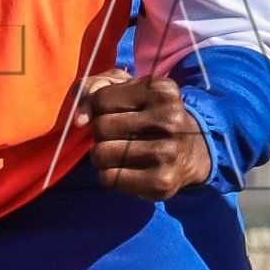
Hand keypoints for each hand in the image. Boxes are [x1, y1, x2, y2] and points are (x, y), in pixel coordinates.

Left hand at [77, 72, 212, 199]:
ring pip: (101, 153)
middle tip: (118, 135)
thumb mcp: (127, 90)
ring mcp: (168, 152)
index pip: (101, 99)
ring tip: (119, 152)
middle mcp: (170, 119)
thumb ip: (94, 89)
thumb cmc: (150, 116)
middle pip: (100, 127)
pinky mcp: (161, 181)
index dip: (98, 108)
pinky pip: (109, 178)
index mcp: (162, 90)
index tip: (114, 113)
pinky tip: (126, 169)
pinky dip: (109, 175)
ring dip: (101, 155)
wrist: (191, 152)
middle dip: (100, 133)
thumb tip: (78, 119)